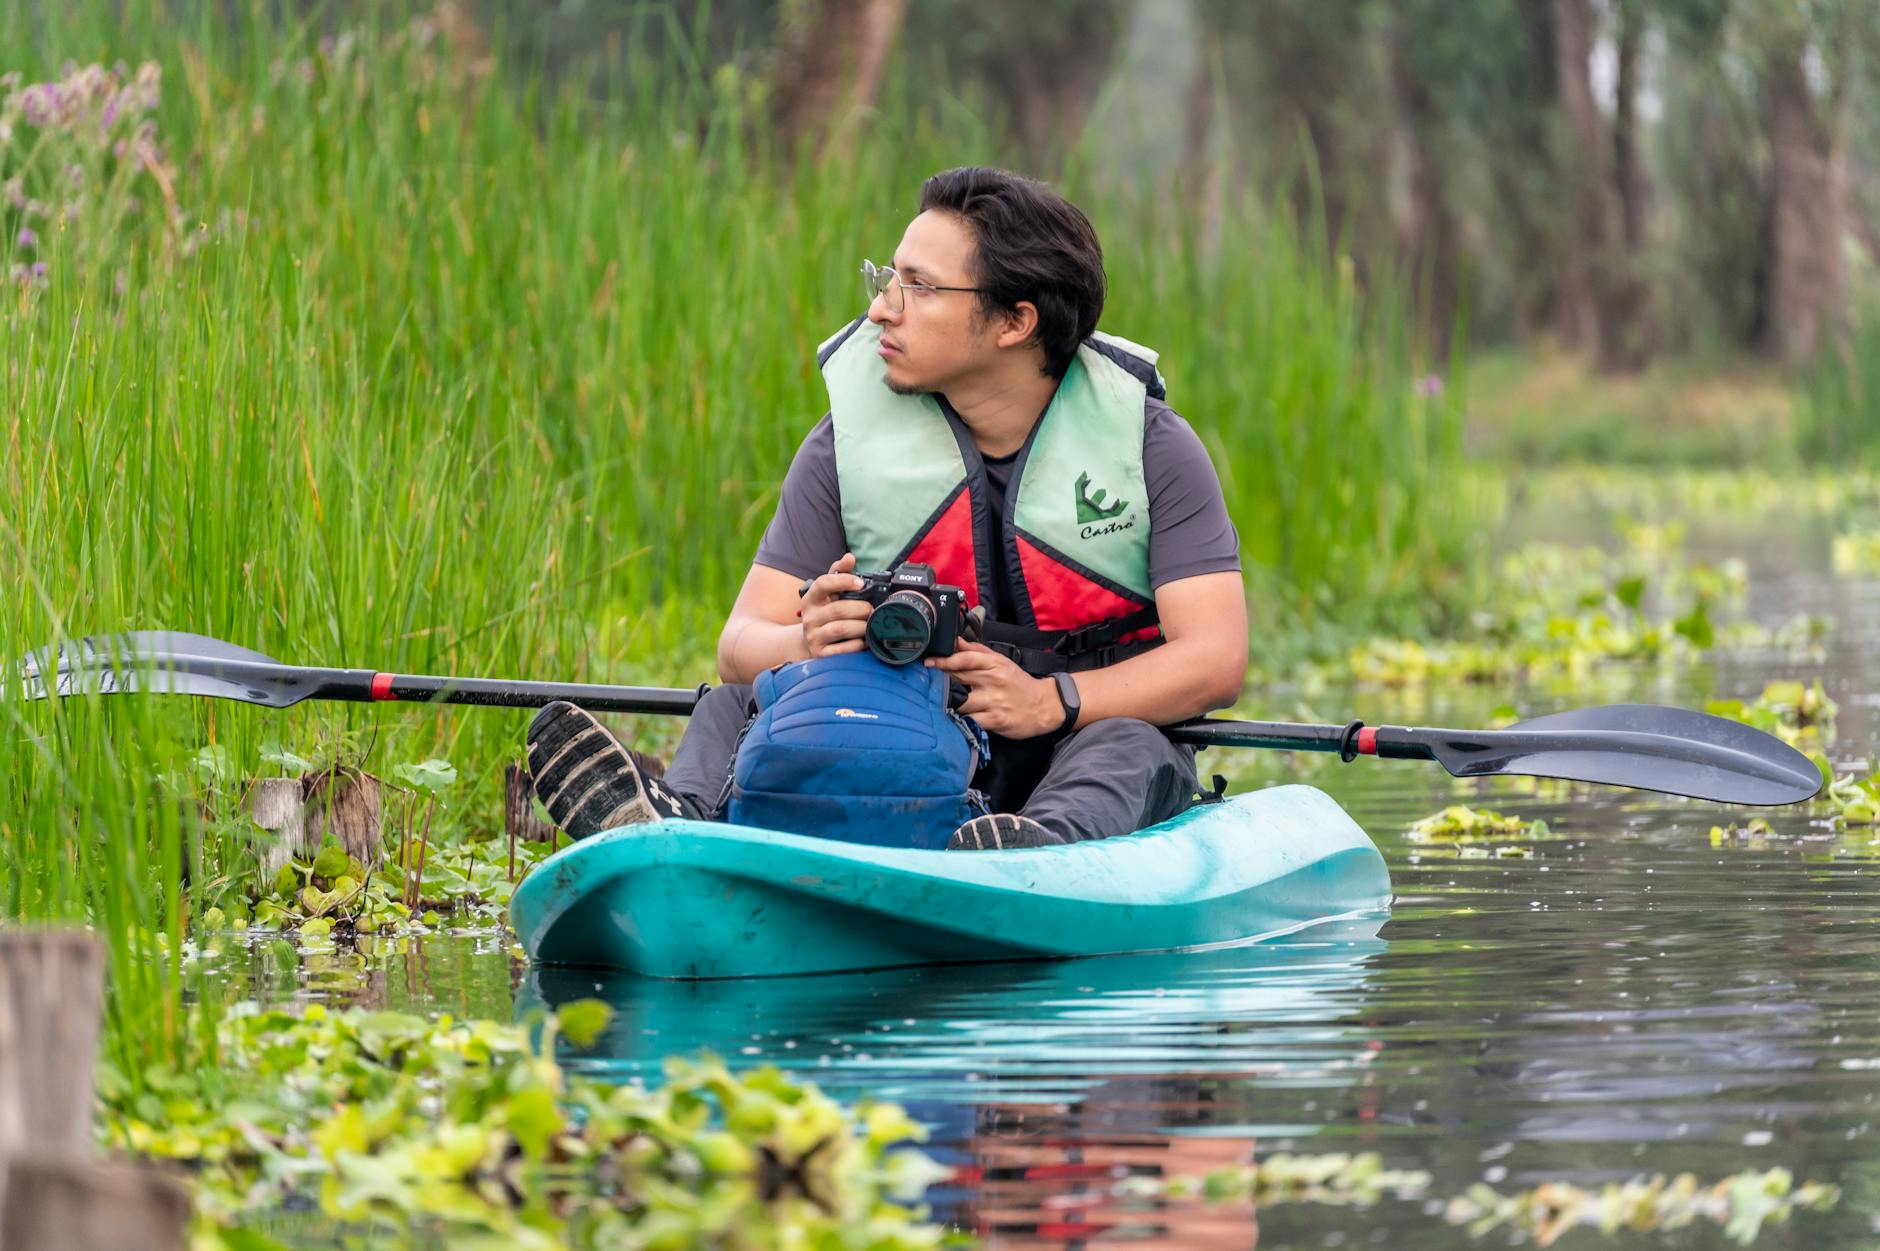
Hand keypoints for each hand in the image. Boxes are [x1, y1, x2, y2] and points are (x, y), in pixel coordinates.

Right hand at [800, 552, 871, 657]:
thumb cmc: (824, 613)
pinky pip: (843, 649)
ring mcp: (813, 636)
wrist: (809, 642)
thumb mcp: (828, 593)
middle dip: (861, 609)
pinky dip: (857, 644)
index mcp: (811, 598)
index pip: (823, 584)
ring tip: (870, 624)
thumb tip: (849, 557)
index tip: (861, 583)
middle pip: (838, 609)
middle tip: (872, 610)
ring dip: (861, 626)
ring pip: (841, 628)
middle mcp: (809, 617)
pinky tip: (864, 640)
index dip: (843, 581)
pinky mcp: (820, 654)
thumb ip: (839, 573)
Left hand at [926, 642, 1061, 737]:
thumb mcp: (1001, 662)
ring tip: (940, 702)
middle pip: (959, 678)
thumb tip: (955, 640)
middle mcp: (993, 681)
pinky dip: (961, 719)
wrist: (1044, 706)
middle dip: (941, 680)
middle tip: (927, 681)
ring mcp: (994, 701)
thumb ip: (976, 651)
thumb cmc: (1018, 683)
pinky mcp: (995, 720)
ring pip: (961, 701)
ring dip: (949, 702)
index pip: (965, 659)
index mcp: (994, 664)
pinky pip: (971, 720)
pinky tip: (955, 718)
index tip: (929, 662)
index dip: (944, 660)